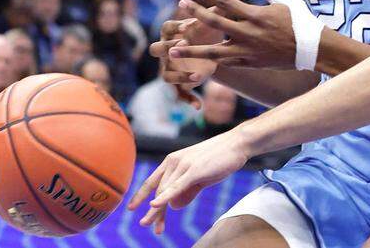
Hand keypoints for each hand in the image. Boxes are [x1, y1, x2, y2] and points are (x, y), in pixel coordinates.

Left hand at [127, 130, 250, 233]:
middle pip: (158, 190)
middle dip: (153, 210)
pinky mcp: (194, 170)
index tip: (132, 208)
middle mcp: (173, 161)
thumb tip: (174, 206)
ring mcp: (183, 165)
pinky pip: (176, 186)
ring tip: (154, 226)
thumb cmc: (220, 159)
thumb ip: (187, 191)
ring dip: (158, 211)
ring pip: (165, 191)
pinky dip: (164, 197)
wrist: (237, 143)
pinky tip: (154, 205)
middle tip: (146, 225)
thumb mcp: (200, 177)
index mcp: (173, 161)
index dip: (140, 194)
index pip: (153, 180)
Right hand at [151, 0, 245, 105]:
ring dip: (180, 75)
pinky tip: (199, 105)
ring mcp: (169, 67)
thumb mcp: (217, 17)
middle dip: (167, 48)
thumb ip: (226, 1)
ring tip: (198, 74)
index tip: (188, 26)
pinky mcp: (177, 83)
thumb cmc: (208, 30)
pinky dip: (187, 98)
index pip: (166, 27)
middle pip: (156, 49)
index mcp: (174, 31)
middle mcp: (167, 49)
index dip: (175, 27)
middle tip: (181, 46)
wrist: (205, 50)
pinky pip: (177, 93)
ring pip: (166, 74)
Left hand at [168, 0, 297, 69]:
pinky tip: (194, 61)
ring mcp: (248, 51)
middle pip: (215, 23)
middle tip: (179, 6)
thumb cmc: (299, 18)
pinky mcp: (250, 63)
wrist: (312, 48)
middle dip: (195, 14)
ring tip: (172, 49)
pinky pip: (226, 62)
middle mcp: (249, 33)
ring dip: (191, 50)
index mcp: (256, 14)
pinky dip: (210, 61)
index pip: (225, 2)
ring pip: (213, 51)